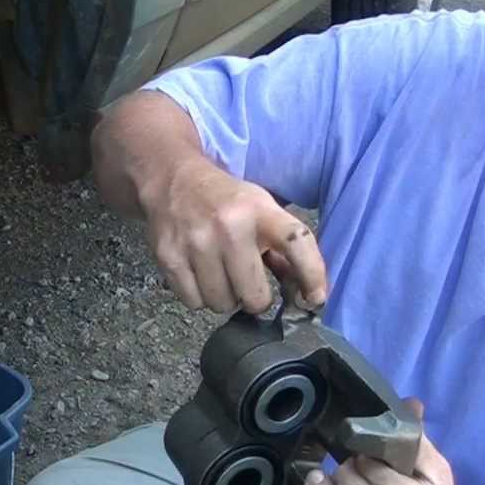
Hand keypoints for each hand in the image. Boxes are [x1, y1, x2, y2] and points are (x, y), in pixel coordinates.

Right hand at [140, 156, 328, 313]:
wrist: (173, 180)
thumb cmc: (227, 201)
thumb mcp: (261, 211)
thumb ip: (283, 251)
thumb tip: (307, 294)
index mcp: (260, 210)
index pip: (296, 243)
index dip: (312, 274)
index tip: (315, 298)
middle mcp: (229, 226)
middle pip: (254, 296)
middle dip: (255, 298)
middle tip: (249, 283)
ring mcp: (196, 243)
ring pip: (222, 304)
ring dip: (225, 297)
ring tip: (221, 274)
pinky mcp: (169, 257)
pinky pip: (193, 302)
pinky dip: (199, 296)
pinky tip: (200, 274)